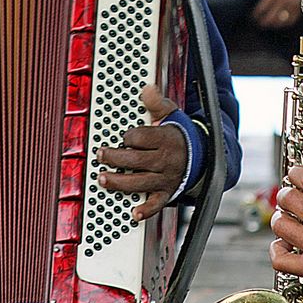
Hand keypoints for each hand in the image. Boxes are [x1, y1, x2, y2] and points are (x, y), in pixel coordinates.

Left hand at [97, 85, 187, 219]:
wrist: (201, 155)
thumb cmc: (179, 134)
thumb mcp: (170, 114)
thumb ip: (156, 102)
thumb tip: (146, 88)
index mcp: (165, 139)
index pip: (141, 137)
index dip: (129, 136)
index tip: (123, 136)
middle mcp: (165, 160)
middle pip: (135, 160)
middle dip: (115, 158)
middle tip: (101, 155)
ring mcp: (165, 177)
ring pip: (139, 182)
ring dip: (119, 182)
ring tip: (103, 179)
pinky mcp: (166, 192)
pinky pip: (156, 203)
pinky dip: (145, 210)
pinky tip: (133, 213)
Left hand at [252, 0, 302, 28]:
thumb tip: (263, 7)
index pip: (262, 8)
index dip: (257, 14)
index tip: (254, 16)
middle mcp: (283, 0)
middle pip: (271, 17)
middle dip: (264, 21)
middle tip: (260, 23)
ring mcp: (292, 5)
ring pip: (281, 20)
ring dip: (274, 24)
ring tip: (270, 24)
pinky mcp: (299, 8)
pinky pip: (291, 20)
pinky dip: (285, 24)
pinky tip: (281, 23)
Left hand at [270, 145, 302, 301]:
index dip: (297, 172)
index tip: (297, 173)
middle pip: (289, 200)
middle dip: (288, 191)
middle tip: (293, 193)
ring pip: (281, 226)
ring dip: (282, 217)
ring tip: (289, 216)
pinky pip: (282, 261)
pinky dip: (279, 250)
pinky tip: (287, 243)